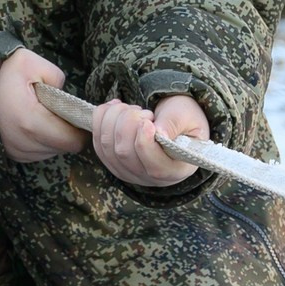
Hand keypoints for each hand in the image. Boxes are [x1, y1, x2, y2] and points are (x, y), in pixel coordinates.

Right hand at [0, 47, 88, 163]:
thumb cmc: (0, 71)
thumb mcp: (32, 63)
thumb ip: (57, 79)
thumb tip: (65, 98)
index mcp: (30, 122)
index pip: (71, 140)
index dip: (79, 127)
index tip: (75, 113)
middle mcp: (21, 143)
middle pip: (61, 148)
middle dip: (64, 131)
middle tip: (55, 110)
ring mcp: (12, 151)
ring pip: (48, 152)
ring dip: (51, 138)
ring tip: (40, 115)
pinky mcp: (7, 153)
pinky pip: (34, 154)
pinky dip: (37, 142)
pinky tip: (30, 123)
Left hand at [92, 94, 210, 189]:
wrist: (175, 123)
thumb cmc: (185, 121)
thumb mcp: (188, 118)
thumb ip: (174, 124)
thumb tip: (157, 132)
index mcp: (174, 171)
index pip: (154, 166)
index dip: (144, 142)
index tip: (148, 121)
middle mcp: (148, 178)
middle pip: (124, 153)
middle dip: (128, 122)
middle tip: (144, 111)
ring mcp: (127, 172)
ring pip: (107, 146)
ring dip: (113, 118)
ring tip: (132, 108)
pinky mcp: (112, 162)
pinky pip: (97, 142)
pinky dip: (101, 119)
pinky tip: (115, 107)